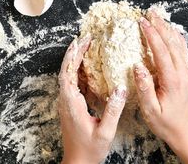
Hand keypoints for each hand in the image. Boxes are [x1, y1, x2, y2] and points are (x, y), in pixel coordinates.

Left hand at [59, 35, 126, 163]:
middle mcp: (66, 100)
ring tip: (87, 46)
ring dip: (76, 60)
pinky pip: (73, 83)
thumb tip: (121, 88)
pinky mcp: (71, 106)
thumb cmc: (89, 150)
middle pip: (66, 70)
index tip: (81, 42)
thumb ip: (113, 110)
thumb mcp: (105, 131)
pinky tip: (89, 66)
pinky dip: (79, 70)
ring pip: (68, 75)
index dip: (73, 55)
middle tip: (86, 38)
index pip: (68, 73)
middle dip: (75, 52)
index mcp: (72, 103)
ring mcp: (67, 103)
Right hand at [135, 11, 187, 163]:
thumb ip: (144, 88)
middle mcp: (182, 73)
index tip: (142, 22)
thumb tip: (137, 66)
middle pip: (171, 43)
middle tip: (150, 12)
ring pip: (179, 45)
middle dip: (160, 26)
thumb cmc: (168, 125)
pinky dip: (176, 39)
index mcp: (172, 80)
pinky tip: (172, 33)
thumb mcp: (151, 111)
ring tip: (159, 17)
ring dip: (168, 29)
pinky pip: (183, 52)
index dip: (151, 35)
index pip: (161, 51)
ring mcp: (187, 73)